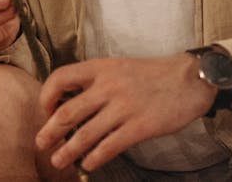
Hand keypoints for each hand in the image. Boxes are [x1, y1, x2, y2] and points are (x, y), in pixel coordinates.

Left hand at [34, 54, 214, 172]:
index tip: (46, 111)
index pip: (60, 78)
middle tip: (41, 143)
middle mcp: (108, 86)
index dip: (47, 96)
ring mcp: (124, 107)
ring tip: (58, 161)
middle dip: (50, 131)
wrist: (190, 79)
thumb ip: (95, 80)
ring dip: (68, 151)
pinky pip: (110, 146)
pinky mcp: (141, 127)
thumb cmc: (151, 75)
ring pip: (85, 134)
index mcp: (100, 68)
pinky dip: (94, 158)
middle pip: (68, 111)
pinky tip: (88, 164)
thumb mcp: (118, 67)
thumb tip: (69, 102)